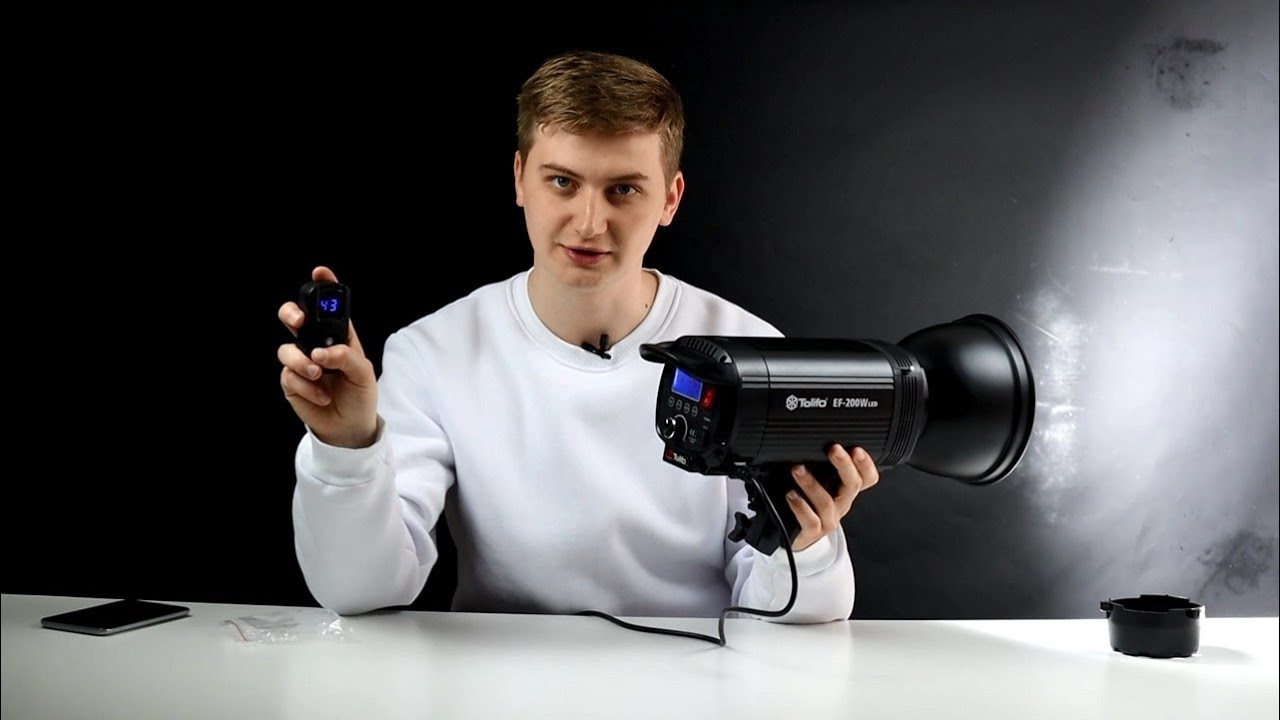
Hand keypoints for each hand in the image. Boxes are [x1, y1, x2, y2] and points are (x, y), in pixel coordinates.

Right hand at [277, 266, 378, 448]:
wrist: (349, 427)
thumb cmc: (360, 395)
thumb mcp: (364, 373)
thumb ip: (346, 357)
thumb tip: (320, 352)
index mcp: (338, 335)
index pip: (328, 307)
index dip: (323, 286)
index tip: (320, 272)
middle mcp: (316, 344)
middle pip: (293, 317)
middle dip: (291, 314)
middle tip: (299, 322)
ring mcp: (301, 361)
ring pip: (286, 349)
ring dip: (303, 362)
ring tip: (320, 375)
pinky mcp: (291, 381)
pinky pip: (289, 375)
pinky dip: (307, 387)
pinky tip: (322, 396)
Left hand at [786, 445, 879, 551]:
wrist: (799, 535)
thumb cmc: (809, 503)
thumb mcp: (820, 480)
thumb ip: (819, 463)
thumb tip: (810, 439)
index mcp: (845, 489)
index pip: (867, 477)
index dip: (866, 464)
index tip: (857, 449)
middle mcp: (841, 503)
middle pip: (852, 485)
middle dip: (844, 465)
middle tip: (834, 449)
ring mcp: (828, 519)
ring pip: (827, 502)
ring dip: (811, 484)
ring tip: (797, 469)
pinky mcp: (813, 532)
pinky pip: (811, 520)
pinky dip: (800, 506)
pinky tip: (791, 495)